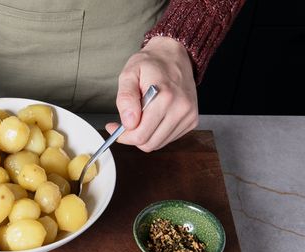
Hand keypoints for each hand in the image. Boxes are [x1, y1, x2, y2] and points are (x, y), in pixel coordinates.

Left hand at [107, 36, 197, 151]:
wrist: (175, 55)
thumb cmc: (151, 63)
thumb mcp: (129, 74)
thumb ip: (126, 98)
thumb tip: (128, 123)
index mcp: (164, 97)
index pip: (140, 135)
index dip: (122, 136)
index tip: (113, 127)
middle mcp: (180, 108)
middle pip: (149, 143)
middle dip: (132, 137)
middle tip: (124, 125)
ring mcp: (188, 116)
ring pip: (158, 144)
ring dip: (144, 136)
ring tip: (139, 118)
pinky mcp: (192, 120)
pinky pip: (168, 139)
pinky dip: (156, 133)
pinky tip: (152, 118)